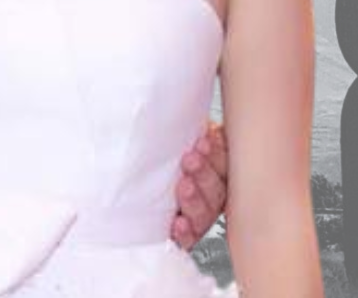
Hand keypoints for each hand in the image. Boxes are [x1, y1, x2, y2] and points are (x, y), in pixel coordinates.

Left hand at [170, 121, 227, 250]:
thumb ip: (192, 126)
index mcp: (218, 168)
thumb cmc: (164, 148)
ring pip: (206, 213)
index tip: (204, 140)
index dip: (218, 155)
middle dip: (205, 174)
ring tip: (184, 187)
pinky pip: (188, 238)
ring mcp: (199, 215)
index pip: (226, 165)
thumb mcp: (179, 132)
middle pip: (218, 190)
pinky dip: (185, 232)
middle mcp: (212, 194)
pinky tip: (178, 223)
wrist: (131, 172)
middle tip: (190, 160)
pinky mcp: (182, 233)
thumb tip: (200, 117)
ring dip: (195, 200)